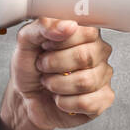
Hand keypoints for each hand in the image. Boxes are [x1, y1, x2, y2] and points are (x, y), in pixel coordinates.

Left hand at [0, 18, 115, 129]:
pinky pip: (87, 102)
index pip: (87, 32)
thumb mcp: (26, 42)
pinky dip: (65, 103)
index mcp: (84, 33)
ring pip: (85, 82)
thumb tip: (67, 25)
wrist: (27, 98)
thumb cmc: (31, 68)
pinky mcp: (103, 98)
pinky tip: (60, 98)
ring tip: (50, 83)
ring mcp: (103, 75)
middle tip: (44, 67)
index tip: (45, 47)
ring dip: (57, 85)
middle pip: (86, 57)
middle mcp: (98, 51)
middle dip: (54, 65)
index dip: (60, 42)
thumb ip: (42, 26)